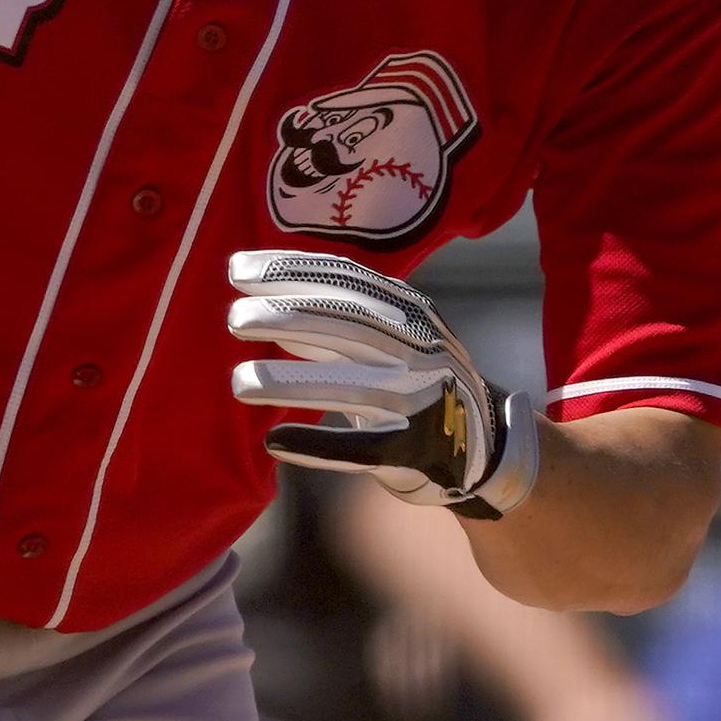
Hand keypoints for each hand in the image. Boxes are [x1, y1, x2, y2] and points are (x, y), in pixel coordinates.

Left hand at [226, 249, 537, 519]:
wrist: (485, 441)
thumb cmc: (418, 377)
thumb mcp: (395, 330)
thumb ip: (338, 312)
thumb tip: (264, 288)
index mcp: (411, 313)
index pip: (347, 282)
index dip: (292, 273)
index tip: (238, 269)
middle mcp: (421, 351)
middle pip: (350, 326)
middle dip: (290, 318)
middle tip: (235, 318)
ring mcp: (423, 401)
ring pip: (354, 387)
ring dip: (294, 383)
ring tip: (239, 381)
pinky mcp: (416, 451)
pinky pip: (363, 450)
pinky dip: (318, 446)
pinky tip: (275, 443)